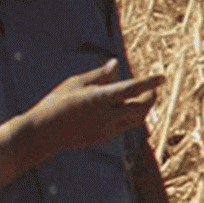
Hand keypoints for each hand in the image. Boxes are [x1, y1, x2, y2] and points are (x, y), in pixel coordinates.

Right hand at [21, 61, 163, 157]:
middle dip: (151, 97)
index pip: (132, 89)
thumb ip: (99, 75)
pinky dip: (131, 117)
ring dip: (143, 109)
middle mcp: (107, 117)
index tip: (162, 77)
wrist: (41, 136)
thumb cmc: (54, 104)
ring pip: (137, 120)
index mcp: (100, 99)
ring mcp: (107, 130)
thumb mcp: (75, 84)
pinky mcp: (103, 138)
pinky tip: (125, 109)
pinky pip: (126, 127)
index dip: (149, 83)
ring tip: (141, 96)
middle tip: (152, 88)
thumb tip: (116, 63)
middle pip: (142, 109)